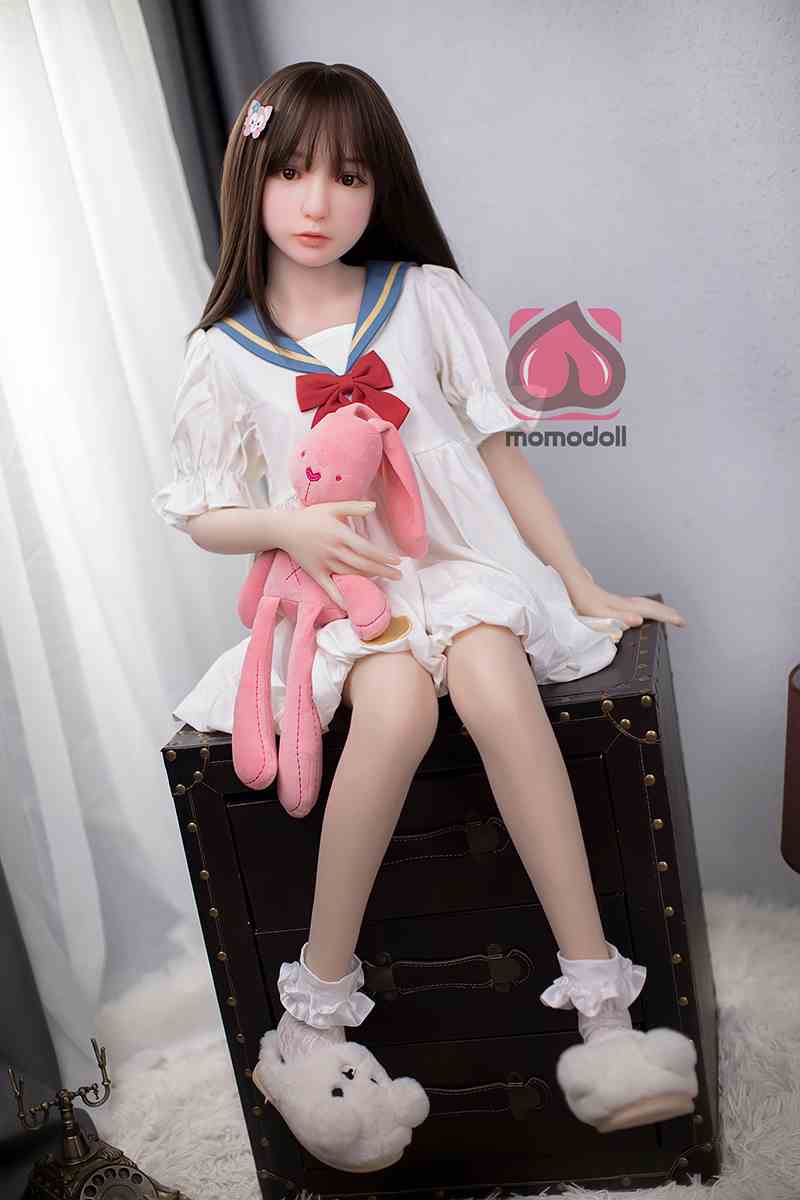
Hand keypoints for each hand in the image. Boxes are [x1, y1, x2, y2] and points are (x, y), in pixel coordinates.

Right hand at [280, 501, 402, 607]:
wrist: (285, 530)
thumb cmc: (310, 517)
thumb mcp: (332, 507)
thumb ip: (354, 507)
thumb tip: (374, 506)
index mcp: (340, 535)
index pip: (366, 549)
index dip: (383, 557)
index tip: (397, 561)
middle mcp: (334, 551)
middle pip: (363, 564)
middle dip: (383, 571)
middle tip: (399, 576)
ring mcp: (325, 564)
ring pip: (350, 575)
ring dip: (368, 579)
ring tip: (383, 581)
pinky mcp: (316, 573)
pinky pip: (329, 588)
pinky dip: (340, 597)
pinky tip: (350, 606)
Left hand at [564, 567, 686, 629]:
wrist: (571, 581)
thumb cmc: (582, 598)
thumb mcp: (600, 613)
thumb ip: (620, 617)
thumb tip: (639, 620)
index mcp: (625, 607)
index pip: (652, 612)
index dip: (668, 617)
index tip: (682, 622)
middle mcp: (625, 603)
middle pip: (652, 607)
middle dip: (668, 613)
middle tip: (681, 621)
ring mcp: (619, 601)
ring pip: (645, 605)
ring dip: (658, 610)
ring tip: (668, 616)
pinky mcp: (612, 602)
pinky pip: (637, 605)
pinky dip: (646, 609)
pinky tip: (642, 613)